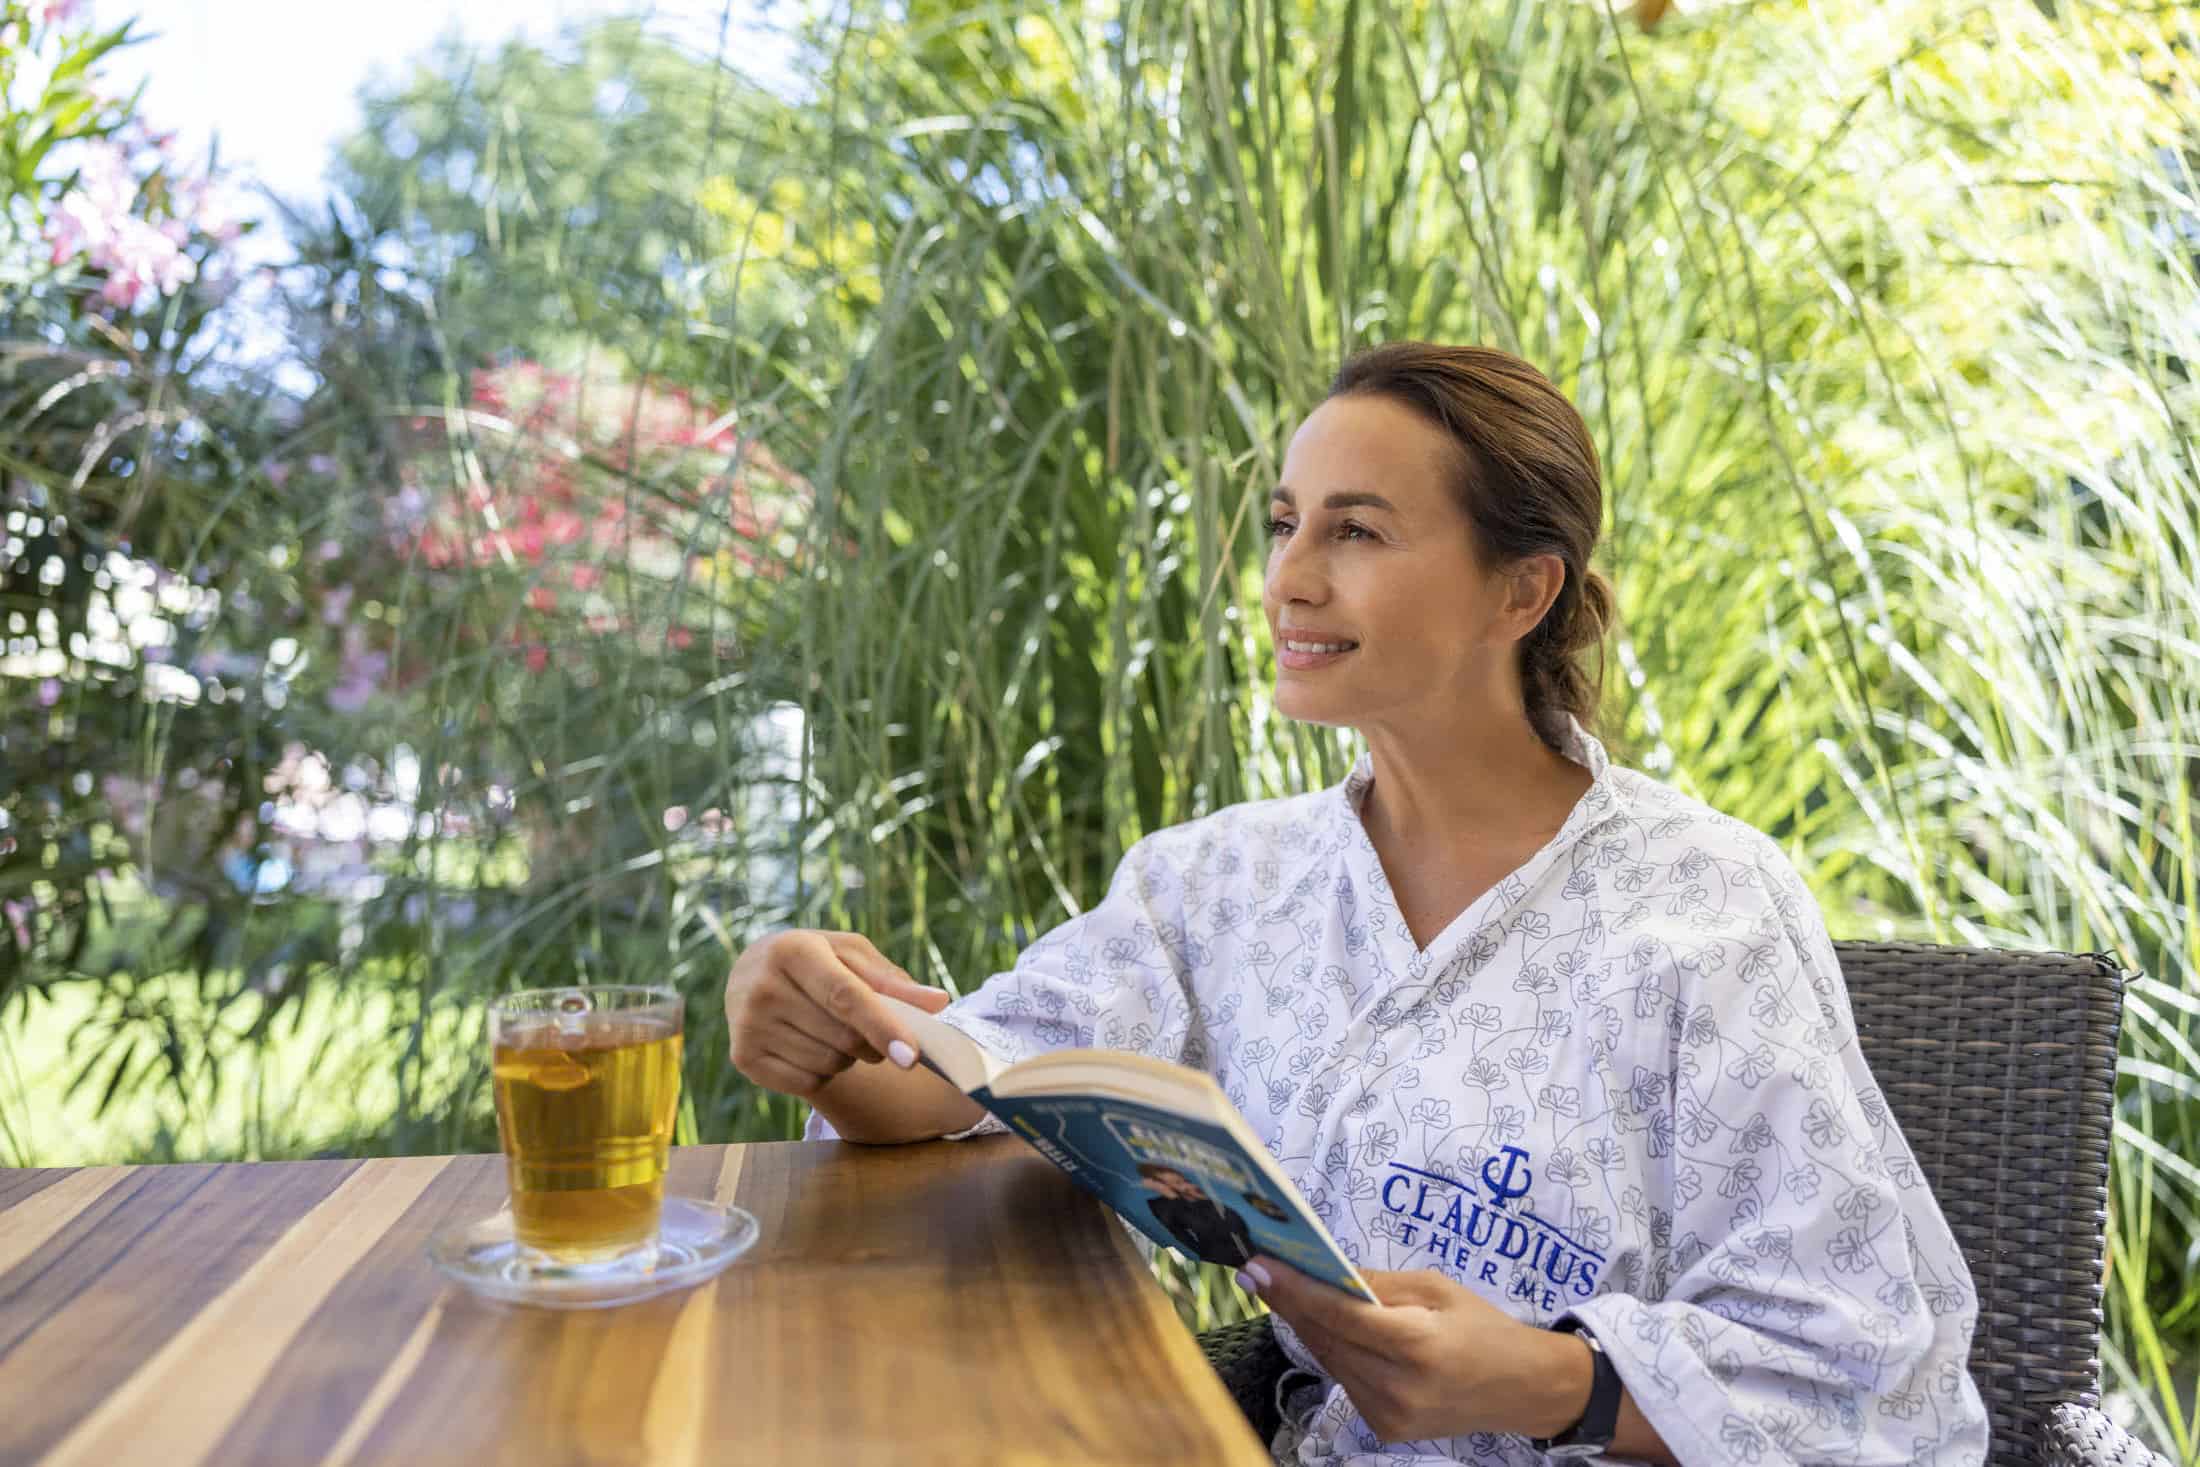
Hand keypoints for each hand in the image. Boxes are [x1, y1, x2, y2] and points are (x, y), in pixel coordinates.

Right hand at [724, 929, 950, 1098]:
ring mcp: (746, 1025)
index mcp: (793, 950)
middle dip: (872, 1040)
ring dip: (848, 1056)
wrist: (751, 972)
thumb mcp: (852, 955)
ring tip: (830, 1028)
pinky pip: (809, 1083)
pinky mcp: (742, 1057)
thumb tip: (939, 1002)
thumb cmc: (816, 959)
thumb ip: (894, 981)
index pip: (845, 997)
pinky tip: (808, 1044)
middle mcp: (763, 987)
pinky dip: (823, 1072)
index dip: (883, 1027)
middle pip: (844, 1037)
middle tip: (866, 1024)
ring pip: (830, 1063)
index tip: (913, 1056)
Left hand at [1237, 1255, 1588, 1445]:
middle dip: (1290, 1302)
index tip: (1257, 1265)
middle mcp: (1398, 1388)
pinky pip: (1345, 1381)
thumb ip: (1379, 1285)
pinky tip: (1324, 1325)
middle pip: (1326, 1338)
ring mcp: (1389, 1416)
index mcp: (1417, 1346)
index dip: (1294, 1289)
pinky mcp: (1386, 1429)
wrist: (1523, 1388)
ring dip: (1306, 1325)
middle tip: (1259, 1268)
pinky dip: (1332, 1351)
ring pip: (1330, 1361)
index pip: (1340, 1315)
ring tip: (1282, 1289)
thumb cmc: (1483, 1327)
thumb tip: (1326, 1270)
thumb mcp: (1436, 1289)